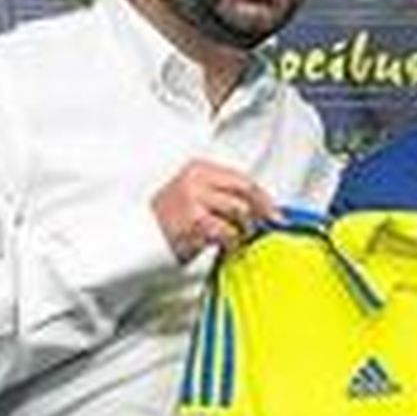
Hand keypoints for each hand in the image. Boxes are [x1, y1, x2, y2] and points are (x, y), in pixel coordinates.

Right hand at [151, 160, 275, 262]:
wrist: (142, 238)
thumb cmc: (169, 221)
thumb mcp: (194, 196)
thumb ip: (222, 194)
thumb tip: (260, 206)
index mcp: (199, 169)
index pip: (242, 178)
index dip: (263, 197)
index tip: (274, 211)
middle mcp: (197, 180)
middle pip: (246, 190)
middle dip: (262, 210)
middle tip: (268, 224)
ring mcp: (195, 199)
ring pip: (240, 211)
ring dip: (243, 229)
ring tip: (233, 238)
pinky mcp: (195, 222)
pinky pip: (228, 232)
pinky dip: (231, 243)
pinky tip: (224, 246)